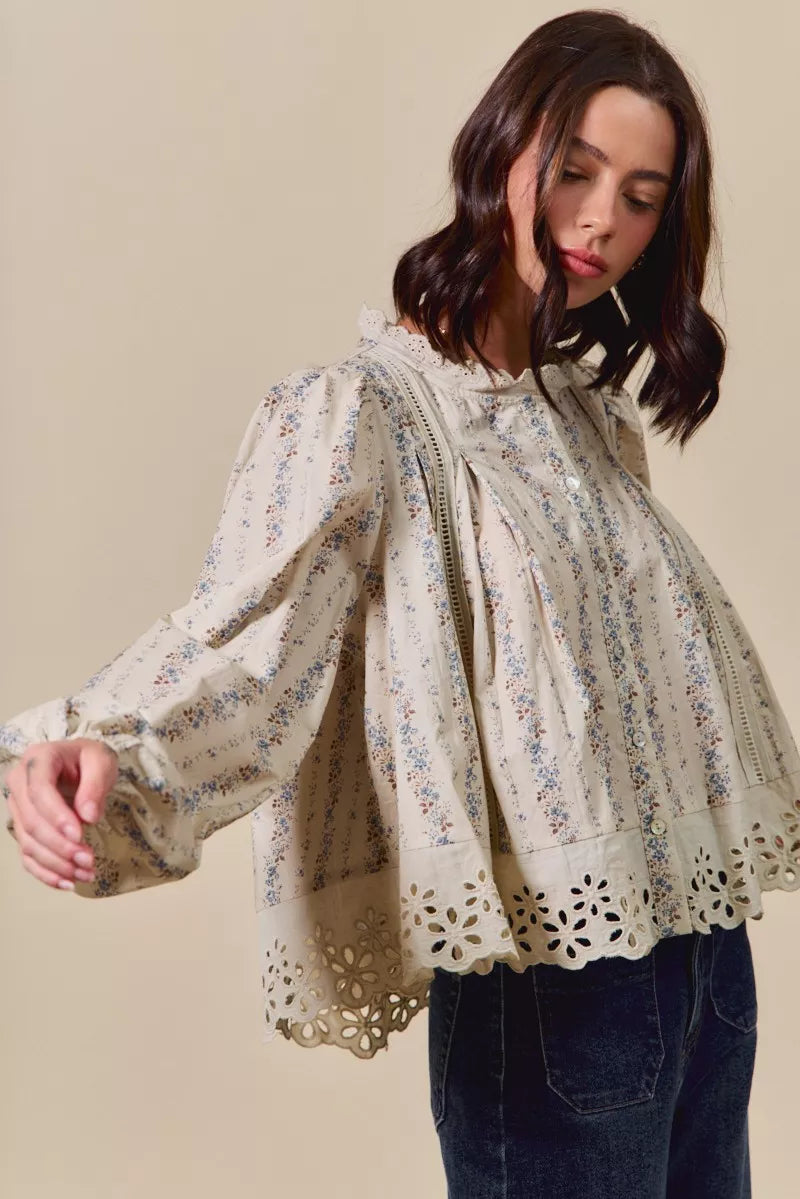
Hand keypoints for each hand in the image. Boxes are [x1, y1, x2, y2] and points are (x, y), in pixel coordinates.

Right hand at [3, 739, 117, 890]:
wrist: (79, 763)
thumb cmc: (90, 759)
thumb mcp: (101, 761)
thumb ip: (95, 784)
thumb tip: (88, 816)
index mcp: (38, 760)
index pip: (39, 791)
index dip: (57, 816)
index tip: (79, 836)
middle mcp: (19, 783)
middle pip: (32, 822)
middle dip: (60, 846)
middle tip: (88, 860)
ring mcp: (17, 807)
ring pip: (28, 843)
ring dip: (56, 864)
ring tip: (85, 873)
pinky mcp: (22, 828)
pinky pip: (27, 855)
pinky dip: (45, 873)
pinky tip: (67, 883)